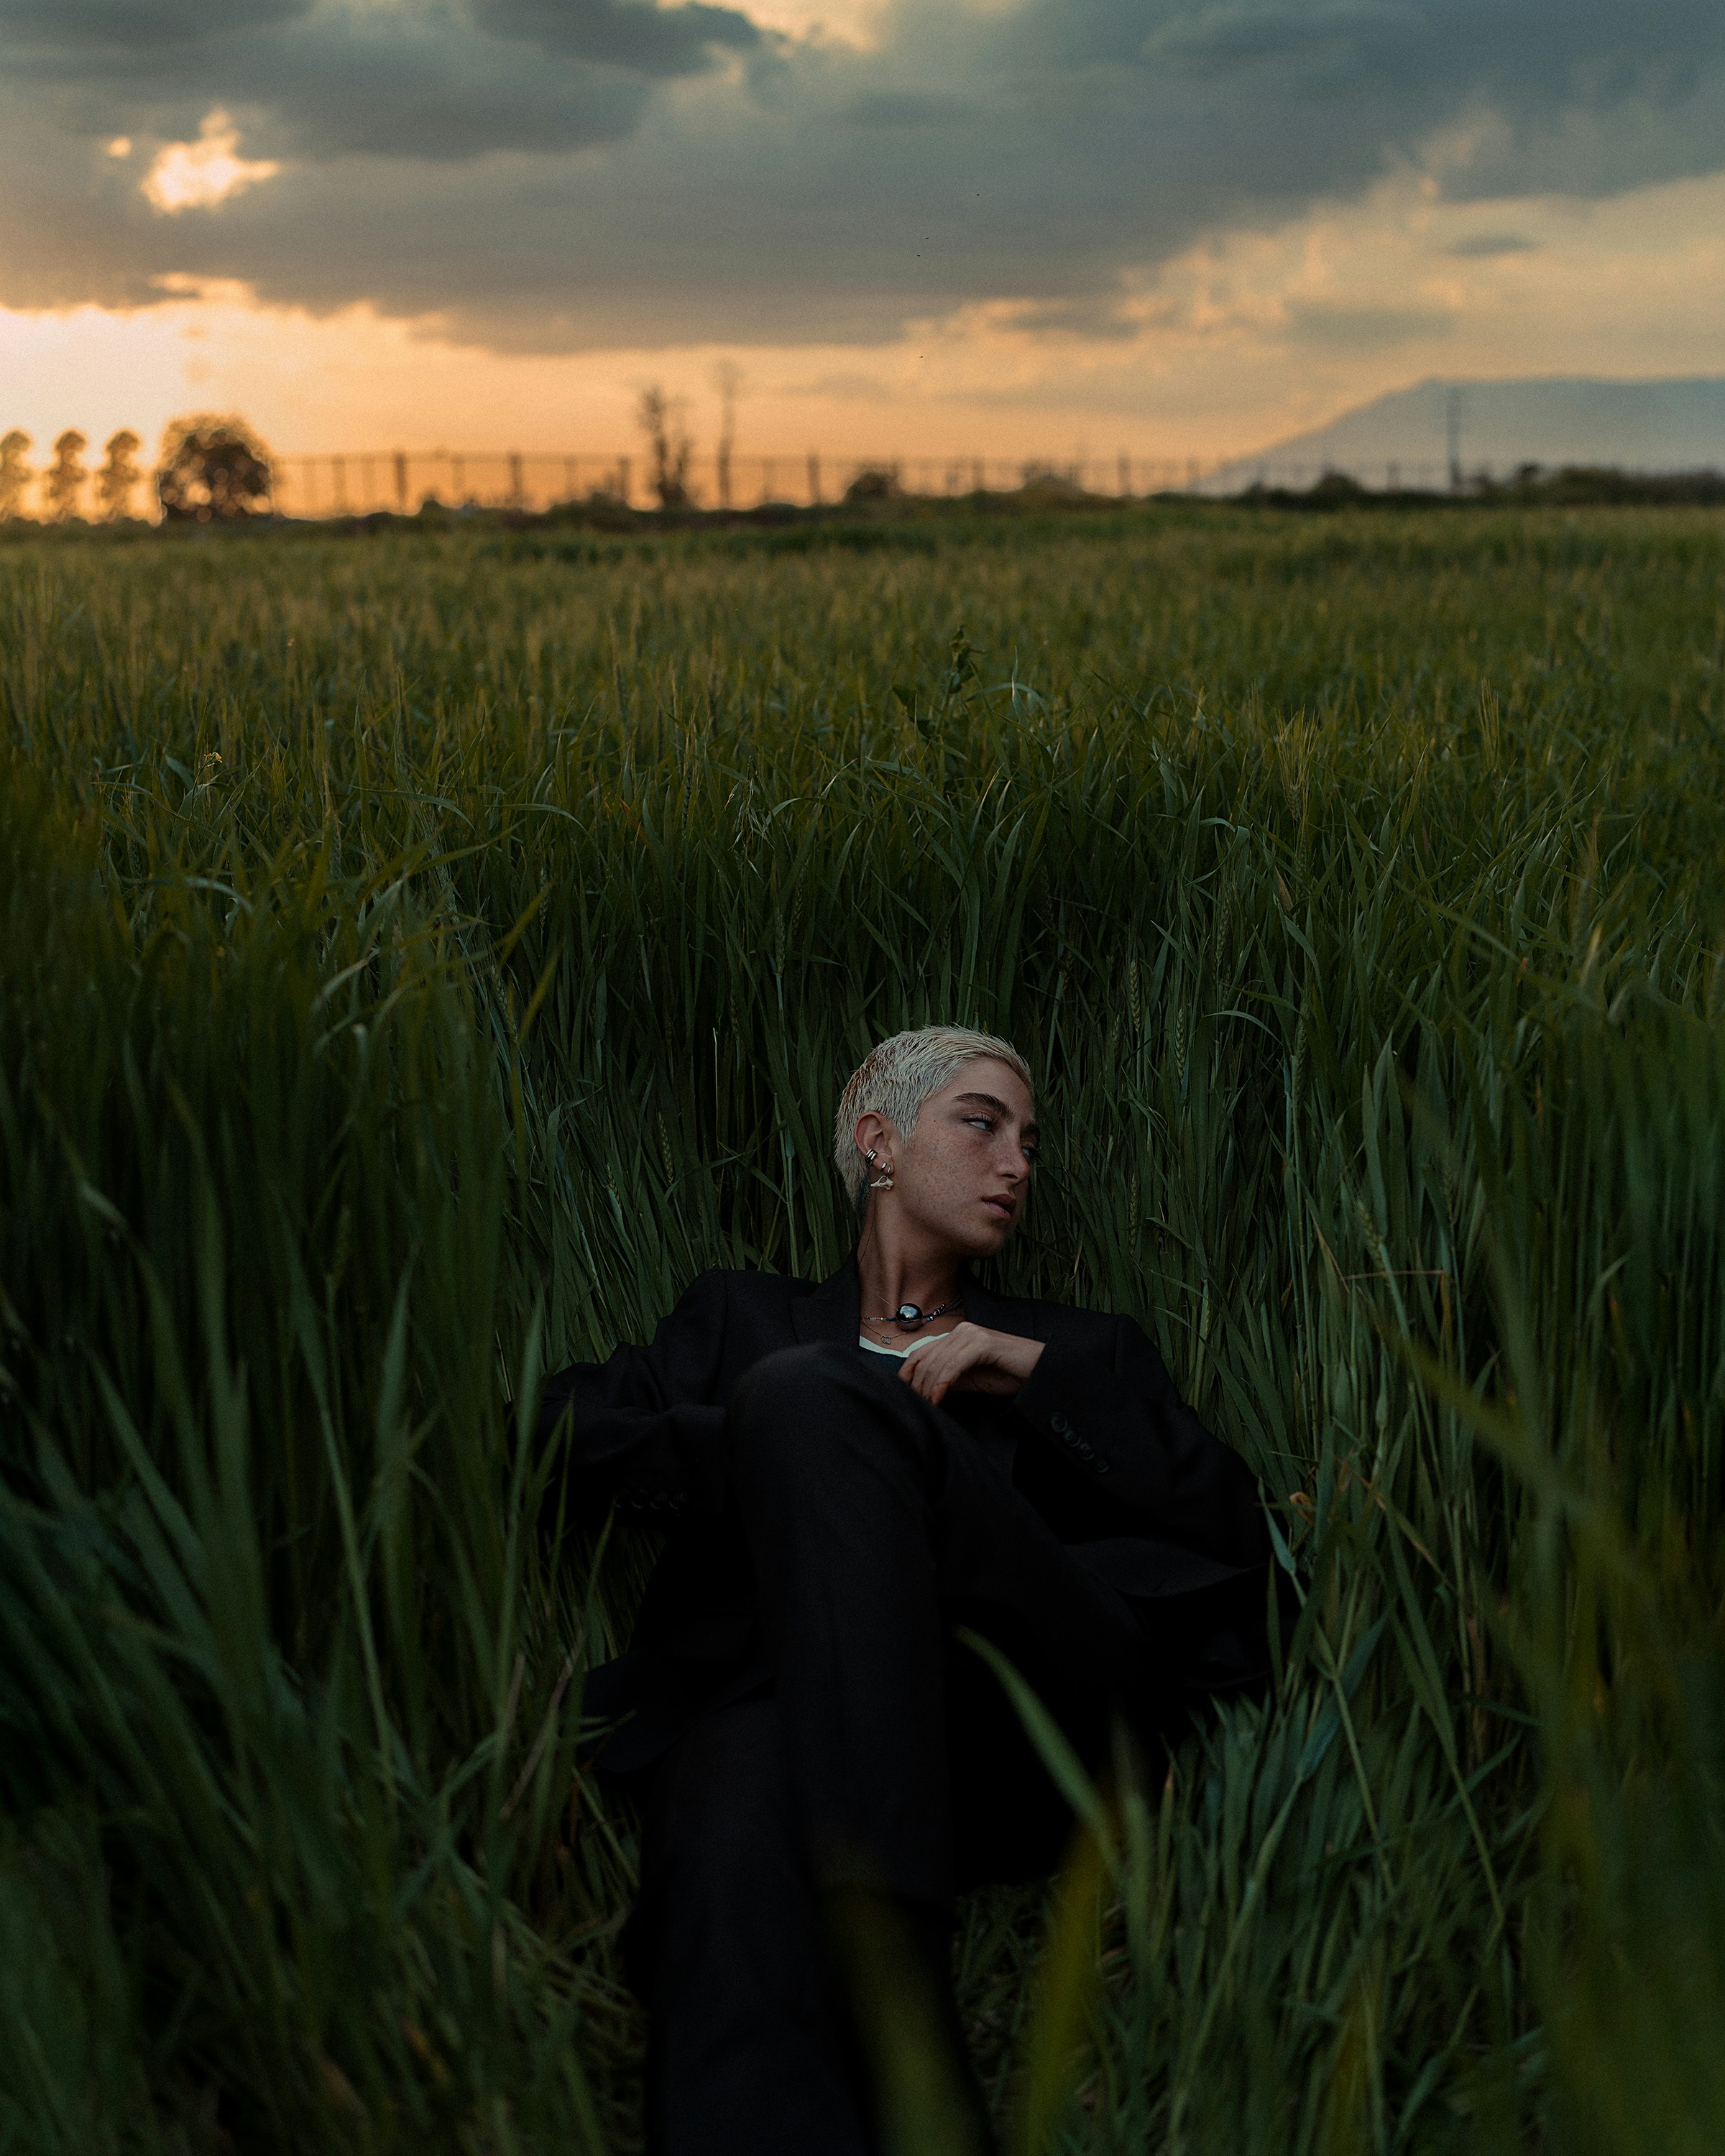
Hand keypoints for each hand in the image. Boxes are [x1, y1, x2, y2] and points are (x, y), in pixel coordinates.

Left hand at [898, 1322, 1044, 1405]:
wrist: (1040, 1371)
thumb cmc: (1008, 1375)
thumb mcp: (971, 1380)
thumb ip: (948, 1379)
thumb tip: (922, 1390)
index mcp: (956, 1335)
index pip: (920, 1353)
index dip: (906, 1374)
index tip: (902, 1397)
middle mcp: (961, 1330)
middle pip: (925, 1358)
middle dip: (916, 1385)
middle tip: (916, 1408)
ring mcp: (972, 1334)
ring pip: (936, 1363)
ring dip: (927, 1388)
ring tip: (927, 1407)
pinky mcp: (983, 1342)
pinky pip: (953, 1365)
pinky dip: (941, 1384)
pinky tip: (938, 1399)